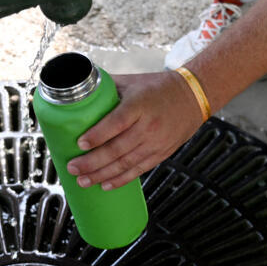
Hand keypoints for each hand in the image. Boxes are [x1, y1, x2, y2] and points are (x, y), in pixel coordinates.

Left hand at [65, 70, 204, 190]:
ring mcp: (156, 142)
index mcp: (139, 104)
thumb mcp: (132, 81)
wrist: (193, 97)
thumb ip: (105, 86)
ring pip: (126, 163)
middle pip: (118, 148)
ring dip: (102, 174)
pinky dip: (121, 179)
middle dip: (93, 162)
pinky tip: (105, 184)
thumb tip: (78, 89)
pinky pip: (138, 170)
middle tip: (73, 168)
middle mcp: (149, 125)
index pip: (116, 122)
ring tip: (83, 180)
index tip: (80, 143)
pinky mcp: (161, 154)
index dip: (98, 135)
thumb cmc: (159, 87)